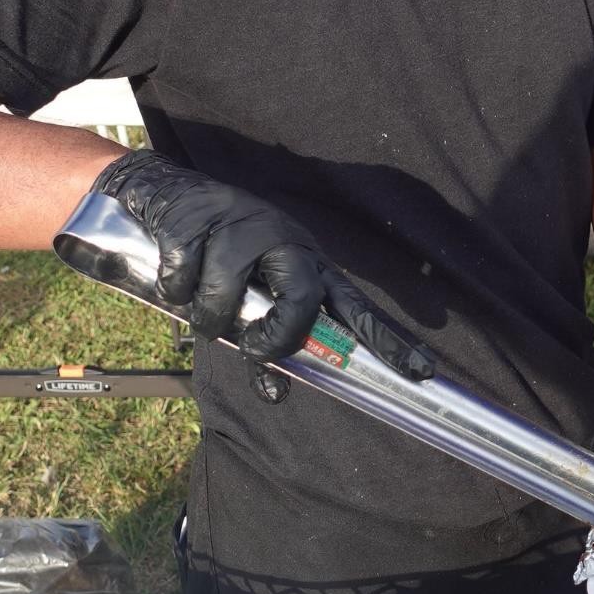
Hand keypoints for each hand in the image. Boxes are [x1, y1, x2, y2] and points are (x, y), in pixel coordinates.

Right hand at [91, 151, 435, 376]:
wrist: (172, 196)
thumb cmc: (222, 256)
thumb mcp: (253, 298)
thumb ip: (265, 345)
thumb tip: (275, 398)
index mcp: (307, 263)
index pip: (354, 305)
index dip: (386, 338)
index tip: (420, 370)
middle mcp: (285, 242)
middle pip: (302, 298)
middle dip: (274, 336)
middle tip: (254, 346)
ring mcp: (242, 227)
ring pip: (226, 295)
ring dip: (207, 315)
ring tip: (200, 304)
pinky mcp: (197, 222)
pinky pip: (182, 277)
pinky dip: (174, 288)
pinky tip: (177, 273)